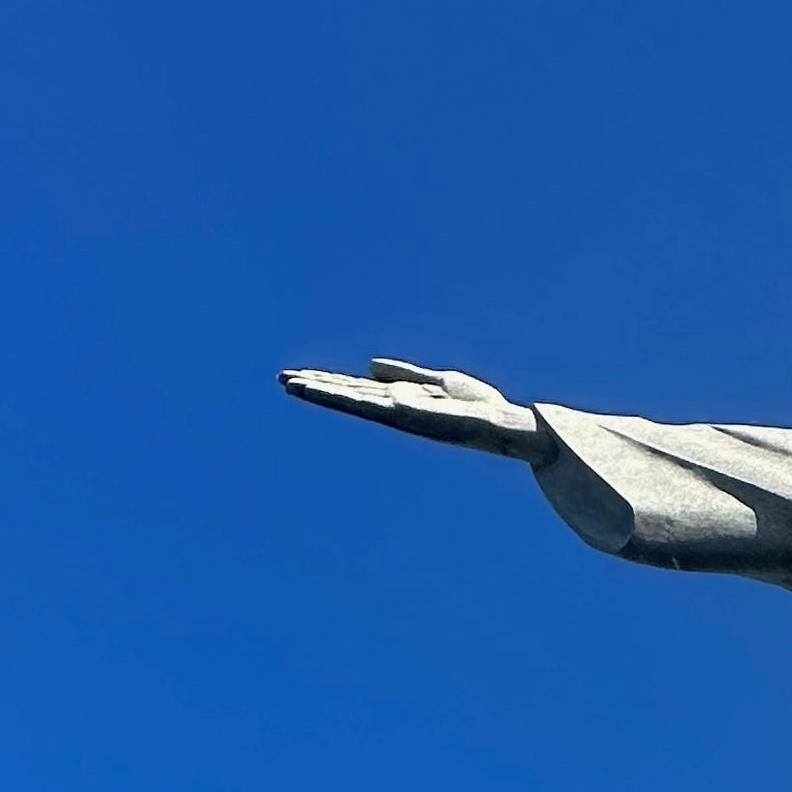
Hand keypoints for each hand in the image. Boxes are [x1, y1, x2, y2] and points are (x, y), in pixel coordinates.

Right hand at [280, 356, 543, 456]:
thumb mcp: (439, 382)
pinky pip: (382, 404)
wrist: (509, 426)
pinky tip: (341, 389)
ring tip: (295, 384)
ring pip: (358, 401)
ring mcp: (405, 414)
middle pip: (350, 396)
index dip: (328, 384)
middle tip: (282, 380)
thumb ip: (406, 374)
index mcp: (401, 400)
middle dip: (318, 388)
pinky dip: (358, 397)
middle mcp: (398, 410)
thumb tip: (370, 366)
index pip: (356, 390)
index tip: (295, 377)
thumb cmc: (480, 407)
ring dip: (327, 393)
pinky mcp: (417, 415)